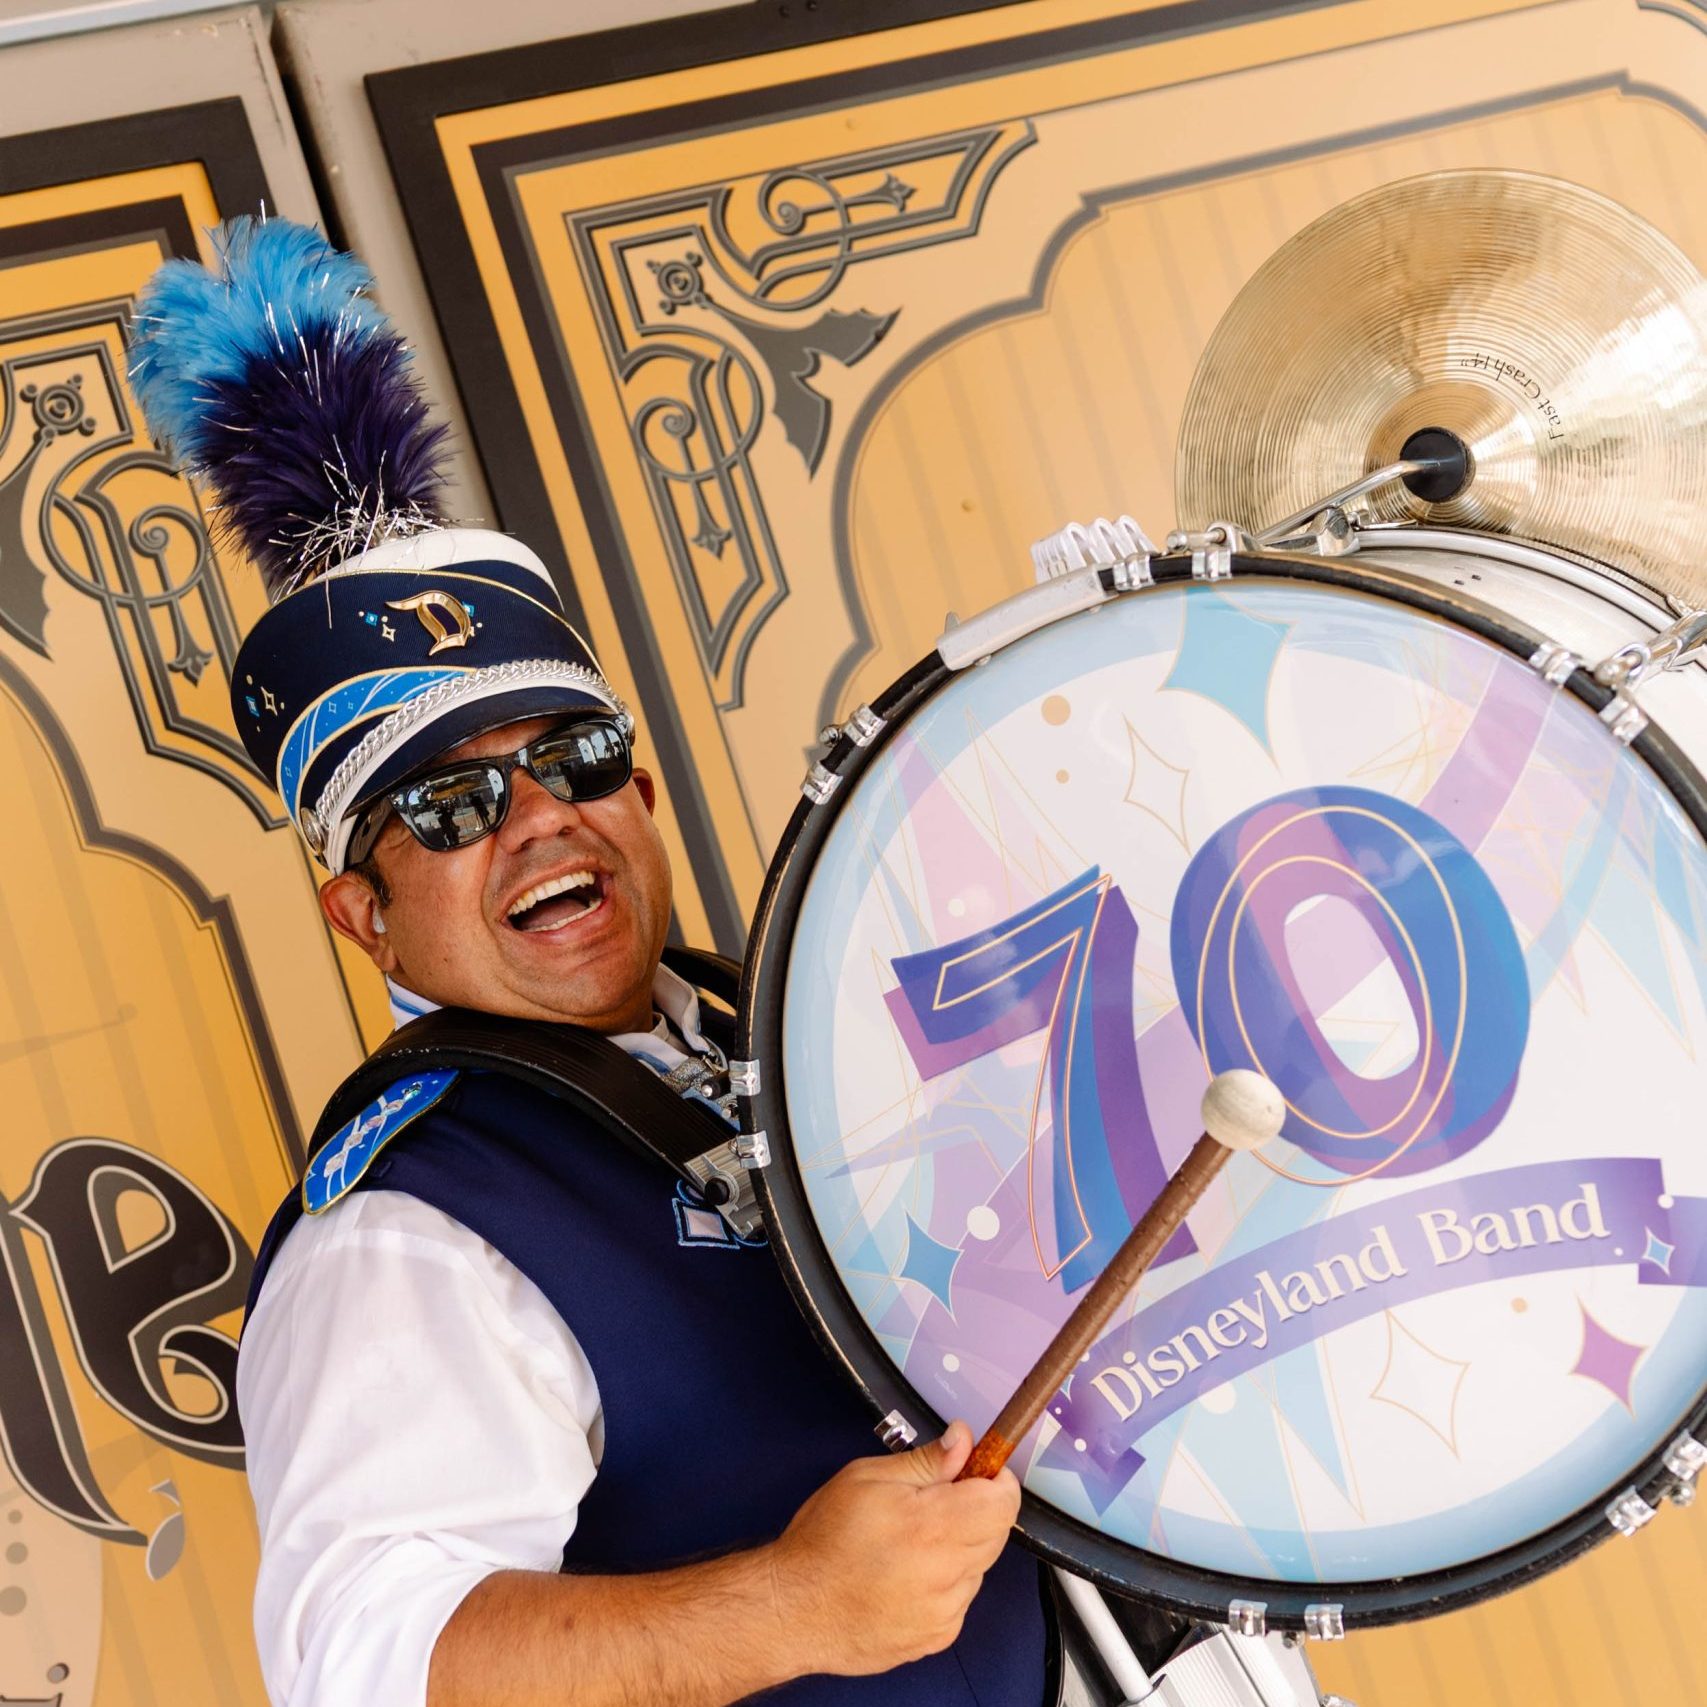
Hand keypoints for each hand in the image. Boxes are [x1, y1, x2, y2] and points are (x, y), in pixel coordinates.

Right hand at [765, 1420, 1021, 1676]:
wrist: (795, 1610)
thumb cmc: (824, 1539)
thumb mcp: (867, 1478)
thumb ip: (925, 1461)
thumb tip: (964, 1440)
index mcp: (933, 1527)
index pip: (1003, 1503)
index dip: (997, 1480)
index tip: (979, 1471)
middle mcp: (948, 1574)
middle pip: (996, 1533)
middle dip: (977, 1510)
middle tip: (936, 1502)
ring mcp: (946, 1613)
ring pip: (978, 1566)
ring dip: (960, 1548)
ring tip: (911, 1544)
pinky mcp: (938, 1639)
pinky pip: (960, 1598)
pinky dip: (945, 1582)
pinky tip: (906, 1576)